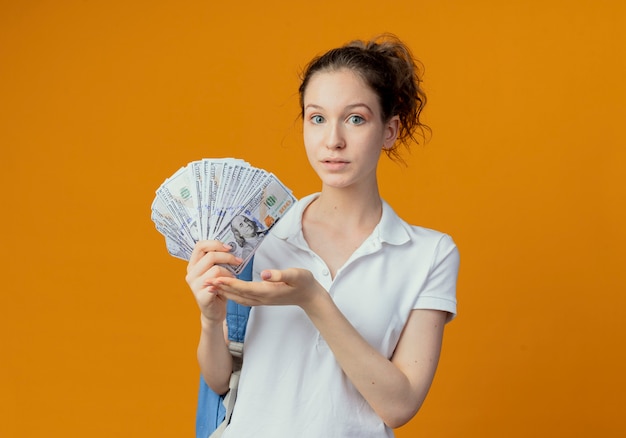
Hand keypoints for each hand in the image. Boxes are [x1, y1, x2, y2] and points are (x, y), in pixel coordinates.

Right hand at [185, 240, 242, 323]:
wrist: (213, 311)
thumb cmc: (216, 289)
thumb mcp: (214, 271)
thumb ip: (217, 260)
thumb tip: (230, 247)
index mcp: (193, 265)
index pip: (200, 246)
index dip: (215, 244)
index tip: (228, 247)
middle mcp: (191, 274)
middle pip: (211, 256)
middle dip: (228, 257)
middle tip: (238, 261)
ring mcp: (194, 285)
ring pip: (217, 269)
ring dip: (229, 273)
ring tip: (230, 278)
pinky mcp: (201, 296)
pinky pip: (218, 283)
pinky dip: (227, 282)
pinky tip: (228, 286)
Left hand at [207, 268, 323, 308]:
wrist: (309, 296)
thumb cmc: (304, 283)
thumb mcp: (296, 275)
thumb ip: (280, 274)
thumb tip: (264, 274)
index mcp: (268, 291)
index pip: (245, 287)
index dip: (230, 283)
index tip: (217, 278)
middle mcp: (262, 298)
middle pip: (237, 294)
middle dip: (221, 288)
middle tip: (205, 282)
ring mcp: (262, 300)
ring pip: (239, 297)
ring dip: (224, 292)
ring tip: (211, 286)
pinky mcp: (262, 299)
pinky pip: (243, 298)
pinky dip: (232, 294)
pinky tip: (226, 290)